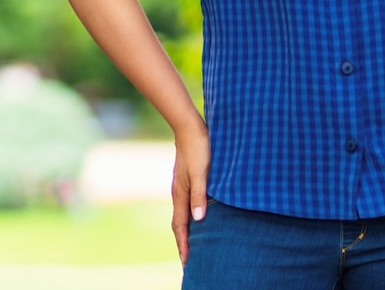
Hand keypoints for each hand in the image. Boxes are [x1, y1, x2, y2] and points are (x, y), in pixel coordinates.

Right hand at [171, 118, 210, 265]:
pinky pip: (187, 201)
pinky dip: (191, 213)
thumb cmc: (198, 148)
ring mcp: (182, 184)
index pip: (181, 225)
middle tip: (189, 260)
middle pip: (180, 222)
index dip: (184, 244)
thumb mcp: (201, 172)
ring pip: (183, 212)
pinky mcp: (187, 177)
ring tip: (194, 241)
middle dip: (183, 241)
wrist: (189, 126)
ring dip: (187, 228)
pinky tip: (199, 213)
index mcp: (180, 193)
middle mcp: (179, 191)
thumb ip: (199, 194)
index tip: (187, 262)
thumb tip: (198, 219)